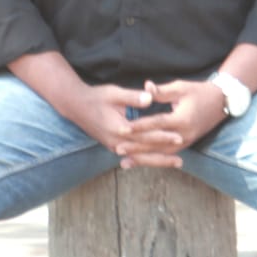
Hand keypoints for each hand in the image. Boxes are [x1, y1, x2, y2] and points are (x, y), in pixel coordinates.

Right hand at [67, 83, 184, 167]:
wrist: (75, 106)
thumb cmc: (97, 97)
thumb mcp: (115, 93)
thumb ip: (133, 97)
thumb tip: (150, 98)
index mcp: (119, 129)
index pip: (146, 135)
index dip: (163, 136)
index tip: (178, 137)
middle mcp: (117, 142)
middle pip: (144, 153)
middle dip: (163, 157)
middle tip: (181, 161)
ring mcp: (114, 146)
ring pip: (138, 158)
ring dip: (156, 161)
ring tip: (173, 163)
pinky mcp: (113, 146)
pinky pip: (132, 156)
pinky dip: (145, 159)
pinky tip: (156, 161)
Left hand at [115, 78, 226, 169]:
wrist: (221, 102)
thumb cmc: (199, 92)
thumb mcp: (181, 88)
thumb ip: (162, 91)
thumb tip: (146, 87)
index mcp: (182, 119)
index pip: (157, 124)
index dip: (139, 126)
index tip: (122, 128)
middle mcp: (184, 134)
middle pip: (156, 144)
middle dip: (136, 147)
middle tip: (118, 148)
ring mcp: (186, 142)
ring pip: (161, 154)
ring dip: (142, 158)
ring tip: (124, 162)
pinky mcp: (186, 145)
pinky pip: (167, 154)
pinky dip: (152, 159)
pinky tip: (139, 162)